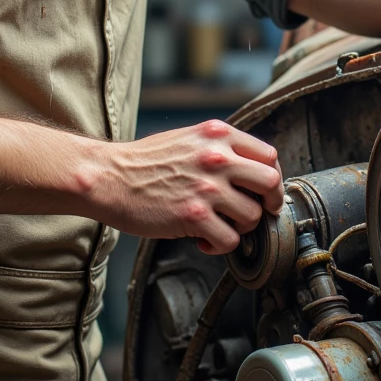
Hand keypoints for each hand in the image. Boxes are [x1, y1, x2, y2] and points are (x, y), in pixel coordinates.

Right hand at [97, 119, 283, 253]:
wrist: (109, 177)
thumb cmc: (144, 162)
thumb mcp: (187, 138)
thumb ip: (219, 148)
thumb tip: (249, 171)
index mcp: (217, 135)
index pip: (268, 155)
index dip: (271, 178)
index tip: (264, 192)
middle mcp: (217, 158)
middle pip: (271, 183)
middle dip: (270, 203)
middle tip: (258, 212)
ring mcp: (207, 187)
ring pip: (252, 216)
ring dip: (240, 227)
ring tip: (220, 226)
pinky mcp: (194, 216)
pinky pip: (230, 240)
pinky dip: (220, 246)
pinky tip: (203, 240)